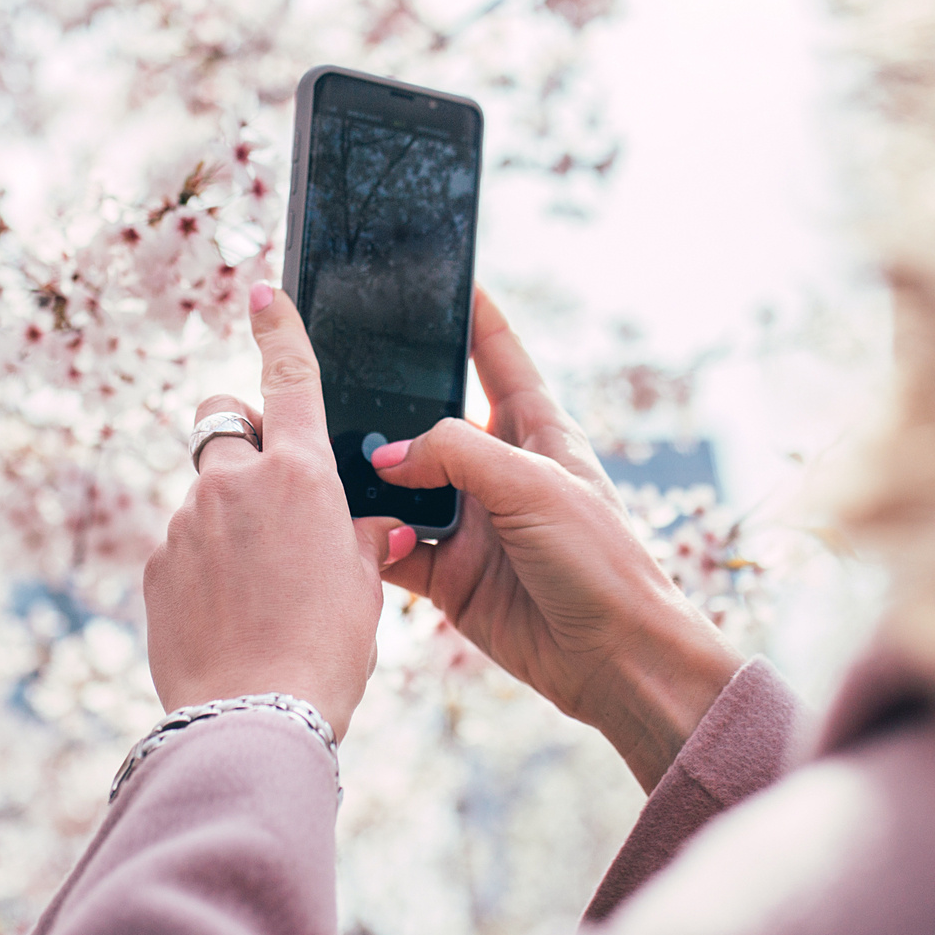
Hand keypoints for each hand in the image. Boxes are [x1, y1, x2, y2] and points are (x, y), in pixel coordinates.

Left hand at [141, 283, 412, 739]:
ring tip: (262, 591)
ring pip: (206, 496)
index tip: (262, 292)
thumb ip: (365, 541)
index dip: (278, 327)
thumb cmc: (326, 652)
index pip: (289, 376)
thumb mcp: (366, 590)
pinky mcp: (156, 565)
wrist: (254, 716)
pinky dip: (205, 567)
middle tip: (273, 494)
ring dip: (230, 522)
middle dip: (244, 444)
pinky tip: (230, 616)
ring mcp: (186, 522)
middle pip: (226, 427)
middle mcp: (234, 483)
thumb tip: (377, 529)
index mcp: (299, 475)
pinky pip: (184, 547)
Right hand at [374, 287, 739, 789]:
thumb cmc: (600, 561)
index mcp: (537, 430)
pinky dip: (367, 535)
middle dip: (389, 396)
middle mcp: (498, 469)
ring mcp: (471, 522)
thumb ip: (457, 454)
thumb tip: (387, 455)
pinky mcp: (448, 574)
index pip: (499, 355)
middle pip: (432, 416)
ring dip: (367, 473)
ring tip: (318, 446)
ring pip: (401, 482)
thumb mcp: (534, 485)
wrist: (616, 660)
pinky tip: (337, 522)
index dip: (473, 314)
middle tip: (336, 364)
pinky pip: (393, 544)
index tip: (441, 273)